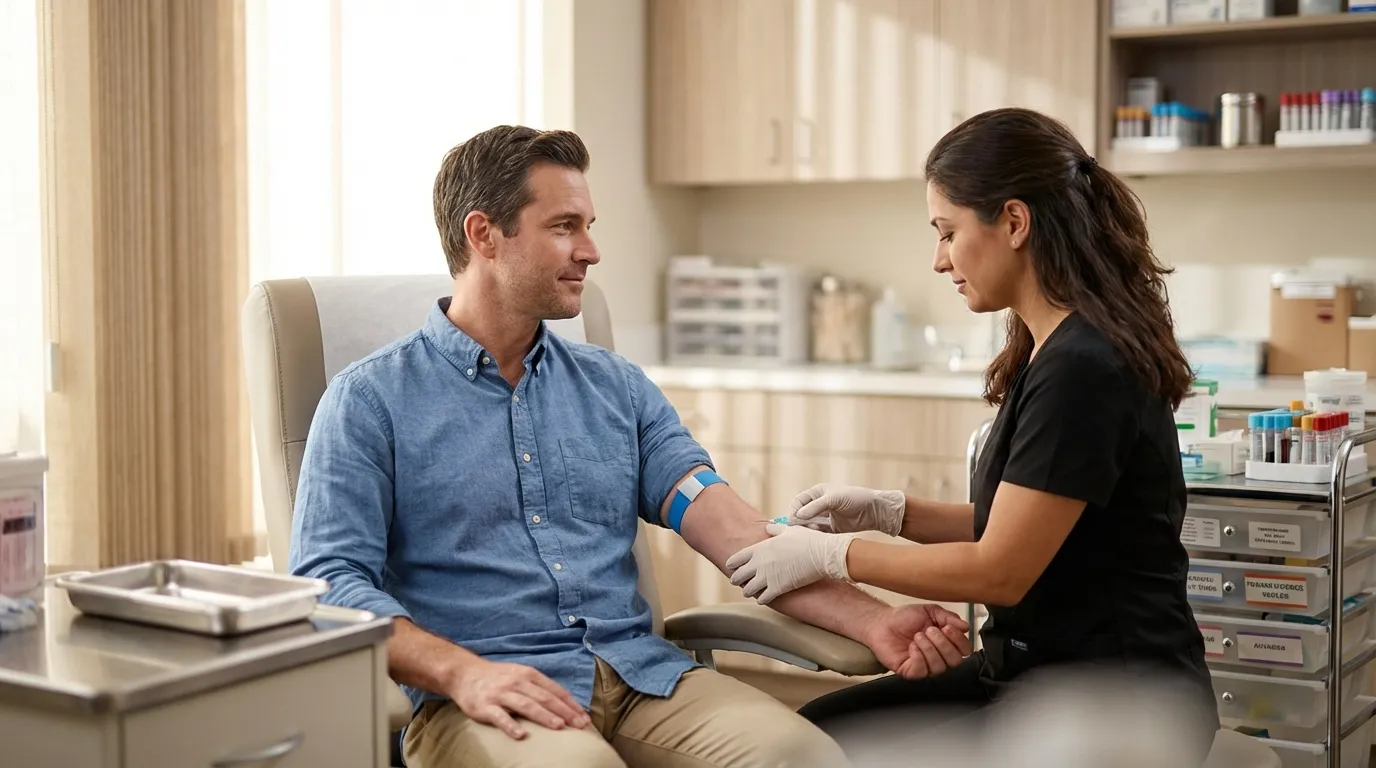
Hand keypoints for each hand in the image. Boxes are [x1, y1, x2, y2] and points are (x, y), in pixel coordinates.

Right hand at [448, 659, 590, 739]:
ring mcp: (501, 694)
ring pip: (526, 705)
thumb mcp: (520, 675)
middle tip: (580, 725)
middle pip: (545, 697)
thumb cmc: (498, 677)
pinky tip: (522, 735)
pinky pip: (500, 717)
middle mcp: (517, 682)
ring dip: (544, 715)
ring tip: (559, 726)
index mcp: (528, 675)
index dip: (571, 704)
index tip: (584, 717)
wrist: (464, 673)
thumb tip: (565, 702)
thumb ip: (539, 687)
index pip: (554, 690)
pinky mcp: (485, 706)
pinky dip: (511, 726)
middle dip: (564, 711)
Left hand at [725, 524, 858, 604]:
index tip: (731, 567)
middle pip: (738, 576)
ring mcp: (768, 577)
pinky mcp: (778, 588)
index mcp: (760, 548)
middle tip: (738, 582)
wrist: (821, 554)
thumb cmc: (807, 540)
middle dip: (737, 580)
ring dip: (748, 591)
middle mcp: (760, 563)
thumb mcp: (789, 530)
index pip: (736, 558)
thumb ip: (775, 529)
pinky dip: (761, 599)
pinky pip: (762, 599)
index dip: (732, 564)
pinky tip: (763, 599)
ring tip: (750, 591)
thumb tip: (768, 526)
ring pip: (748, 590)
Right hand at [788, 483, 905, 536]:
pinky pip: (819, 534)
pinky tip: (816, 539)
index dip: (794, 510)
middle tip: (796, 531)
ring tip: (809, 534)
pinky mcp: (831, 529)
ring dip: (807, 530)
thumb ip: (816, 506)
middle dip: (798, 522)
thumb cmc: (855, 498)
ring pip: (809, 525)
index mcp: (818, 493)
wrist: (874, 511)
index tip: (791, 521)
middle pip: (802, 515)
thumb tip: (798, 515)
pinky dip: (815, 536)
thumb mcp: (834, 498)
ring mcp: (825, 517)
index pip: (799, 501)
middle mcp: (819, 505)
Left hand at [864, 603, 972, 679]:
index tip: (947, 627)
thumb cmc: (904, 618)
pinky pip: (922, 671)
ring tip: (917, 636)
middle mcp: (938, 656)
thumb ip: (948, 617)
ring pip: (939, 667)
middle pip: (955, 661)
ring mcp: (925, 665)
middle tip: (930, 630)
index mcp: (946, 642)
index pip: (965, 649)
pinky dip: (918, 657)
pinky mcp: (911, 672)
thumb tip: (965, 626)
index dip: (959, 640)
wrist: (881, 622)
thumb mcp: (929, 611)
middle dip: (943, 644)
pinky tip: (912, 647)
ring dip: (929, 648)